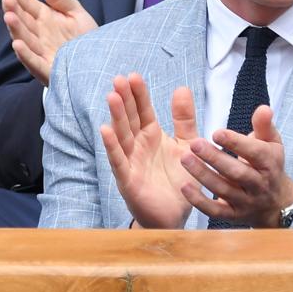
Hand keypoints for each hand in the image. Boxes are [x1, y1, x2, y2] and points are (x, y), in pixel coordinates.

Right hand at [1, 0, 97, 85]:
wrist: (102, 64)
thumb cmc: (87, 39)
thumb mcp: (75, 12)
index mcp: (45, 20)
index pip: (28, 6)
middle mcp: (40, 36)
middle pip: (24, 22)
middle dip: (14, 11)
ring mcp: (43, 53)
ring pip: (26, 41)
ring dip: (16, 30)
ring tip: (9, 17)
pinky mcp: (49, 70)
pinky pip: (35, 63)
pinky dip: (26, 55)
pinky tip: (17, 45)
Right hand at [99, 74, 199, 228]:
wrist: (176, 215)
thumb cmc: (178, 179)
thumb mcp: (187, 144)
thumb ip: (184, 119)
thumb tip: (182, 88)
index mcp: (152, 135)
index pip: (143, 110)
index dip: (138, 94)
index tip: (134, 76)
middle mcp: (138, 145)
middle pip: (129, 119)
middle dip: (124, 100)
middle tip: (119, 79)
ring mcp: (130, 162)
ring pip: (121, 135)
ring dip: (116, 117)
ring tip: (111, 97)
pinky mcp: (127, 180)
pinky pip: (118, 161)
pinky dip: (112, 147)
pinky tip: (105, 130)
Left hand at [178, 105, 292, 227]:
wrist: (276, 203)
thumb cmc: (268, 164)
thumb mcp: (271, 143)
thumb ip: (263, 125)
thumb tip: (263, 108)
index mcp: (269, 164)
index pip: (255, 153)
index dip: (236, 143)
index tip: (216, 132)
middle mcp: (259, 185)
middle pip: (237, 173)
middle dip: (215, 158)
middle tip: (194, 144)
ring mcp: (246, 202)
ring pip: (224, 190)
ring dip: (203, 175)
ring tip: (184, 159)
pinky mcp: (233, 216)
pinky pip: (215, 212)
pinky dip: (199, 202)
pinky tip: (184, 187)